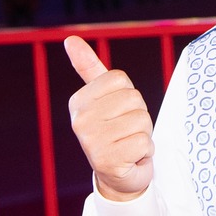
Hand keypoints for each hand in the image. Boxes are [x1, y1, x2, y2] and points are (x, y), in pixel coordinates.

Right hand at [64, 35, 153, 201]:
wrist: (119, 177)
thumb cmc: (114, 131)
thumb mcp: (103, 97)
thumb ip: (88, 67)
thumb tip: (70, 39)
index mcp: (78, 101)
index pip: (119, 79)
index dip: (128, 94)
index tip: (118, 112)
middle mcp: (80, 121)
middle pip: (133, 98)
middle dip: (138, 115)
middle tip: (125, 131)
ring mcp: (92, 142)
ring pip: (141, 120)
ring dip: (143, 134)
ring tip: (128, 144)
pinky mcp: (108, 161)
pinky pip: (144, 142)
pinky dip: (145, 151)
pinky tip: (131, 159)